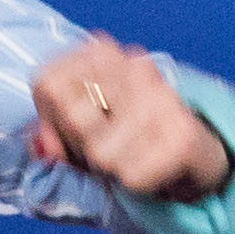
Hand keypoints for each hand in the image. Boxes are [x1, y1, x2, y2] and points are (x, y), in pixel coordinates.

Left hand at [30, 35, 233, 202]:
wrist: (190, 148)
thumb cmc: (121, 132)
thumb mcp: (75, 124)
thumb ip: (49, 129)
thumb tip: (44, 147)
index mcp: (102, 51)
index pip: (48, 84)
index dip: (49, 114)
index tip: (72, 120)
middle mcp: (136, 65)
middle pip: (72, 119)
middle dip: (78, 142)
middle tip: (103, 140)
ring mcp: (163, 98)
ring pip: (100, 153)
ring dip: (108, 165)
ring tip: (128, 153)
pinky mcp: (182, 136)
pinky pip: (131, 176)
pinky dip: (133, 181)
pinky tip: (148, 166)